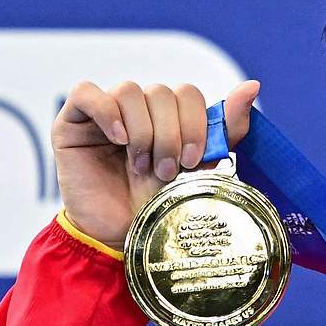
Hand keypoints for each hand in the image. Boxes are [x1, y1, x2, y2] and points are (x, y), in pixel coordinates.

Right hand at [50, 78, 259, 249]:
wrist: (122, 239)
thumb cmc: (159, 207)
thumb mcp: (200, 170)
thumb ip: (225, 129)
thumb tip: (252, 86)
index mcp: (169, 117)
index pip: (187, 93)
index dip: (195, 122)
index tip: (193, 160)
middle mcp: (138, 110)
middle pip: (161, 92)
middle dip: (171, 133)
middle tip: (167, 170)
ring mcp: (105, 114)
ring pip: (130, 91)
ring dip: (143, 131)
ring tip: (142, 166)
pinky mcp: (72, 122)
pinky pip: (86, 92)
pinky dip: (107, 112)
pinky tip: (119, 139)